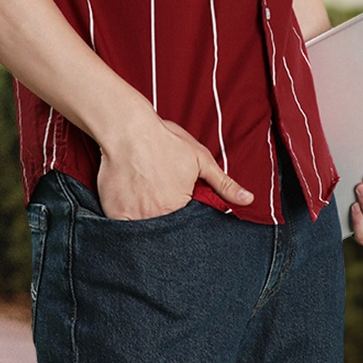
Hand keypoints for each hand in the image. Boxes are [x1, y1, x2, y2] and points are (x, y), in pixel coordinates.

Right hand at [98, 116, 253, 220]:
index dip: (186, 221)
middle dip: (167, 224)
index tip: (179, 206)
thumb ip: (224, 183)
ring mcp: (134, 218)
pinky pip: (122, 229)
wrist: (127, 128)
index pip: (188, 229)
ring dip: (147, 225)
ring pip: (144, 232)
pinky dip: (127, 224)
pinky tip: (131, 205)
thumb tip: (249, 200)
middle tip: (161, 201)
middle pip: (165, 233)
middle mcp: (157, 218)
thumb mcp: (200, 158)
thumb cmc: (165, 141)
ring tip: (147, 203)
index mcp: (179, 209)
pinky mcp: (114, 213)